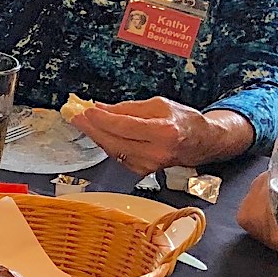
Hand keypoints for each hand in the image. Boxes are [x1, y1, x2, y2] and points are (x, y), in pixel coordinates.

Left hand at [66, 96, 211, 176]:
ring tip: (82, 122)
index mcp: (164, 132)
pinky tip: (98, 134)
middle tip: (75, 116)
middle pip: (115, 141)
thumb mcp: (158, 105)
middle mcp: (157, 152)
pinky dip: (106, 144)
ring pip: (113, 151)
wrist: (202, 142)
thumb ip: (128, 108)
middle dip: (92, 128)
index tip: (87, 110)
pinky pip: (118, 156)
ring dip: (96, 136)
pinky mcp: (143, 171)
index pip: (125, 126)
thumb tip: (101, 108)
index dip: (103, 119)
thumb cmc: (183, 121)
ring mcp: (150, 165)